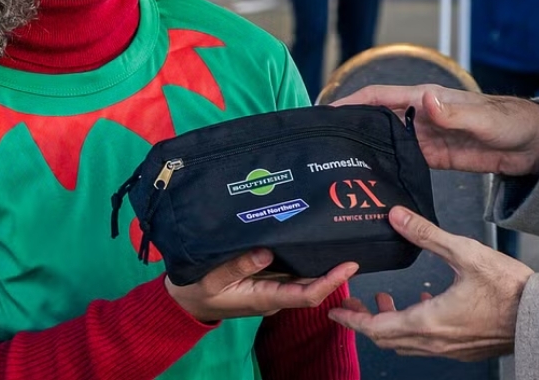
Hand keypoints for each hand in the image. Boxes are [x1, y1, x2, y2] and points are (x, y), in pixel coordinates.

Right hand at [168, 249, 357, 322]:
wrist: (185, 302)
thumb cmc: (197, 291)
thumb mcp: (211, 279)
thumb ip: (238, 266)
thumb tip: (267, 252)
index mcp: (265, 299)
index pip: (307, 295)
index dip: (330, 282)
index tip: (349, 265)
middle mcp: (274, 295)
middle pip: (312, 286)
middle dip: (334, 269)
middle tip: (353, 242)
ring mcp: (271, 288)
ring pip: (303, 278)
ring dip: (321, 262)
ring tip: (339, 235)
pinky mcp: (266, 280)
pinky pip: (291, 271)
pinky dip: (304, 257)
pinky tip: (310, 238)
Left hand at [328, 207, 531, 361]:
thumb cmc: (508, 288)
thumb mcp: (465, 253)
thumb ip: (427, 235)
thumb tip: (396, 216)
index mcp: (428, 322)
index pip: (376, 327)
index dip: (352, 320)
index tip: (336, 310)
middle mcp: (435, 342)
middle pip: (387, 339)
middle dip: (366, 322)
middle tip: (353, 305)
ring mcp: (451, 349)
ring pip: (408, 344)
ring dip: (391, 325)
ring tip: (387, 301)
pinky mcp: (465, 348)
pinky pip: (429, 344)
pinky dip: (415, 328)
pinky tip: (425, 305)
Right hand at [334, 85, 538, 176]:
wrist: (532, 144)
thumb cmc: (510, 121)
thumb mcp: (482, 118)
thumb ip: (454, 112)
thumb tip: (426, 101)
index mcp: (427, 98)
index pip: (380, 96)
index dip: (352, 102)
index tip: (327, 112)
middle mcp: (422, 115)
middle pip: (377, 120)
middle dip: (353, 129)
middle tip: (325, 146)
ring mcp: (427, 137)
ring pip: (388, 143)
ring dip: (369, 152)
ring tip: (342, 168)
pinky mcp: (436, 157)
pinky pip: (406, 162)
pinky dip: (390, 169)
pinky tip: (376, 182)